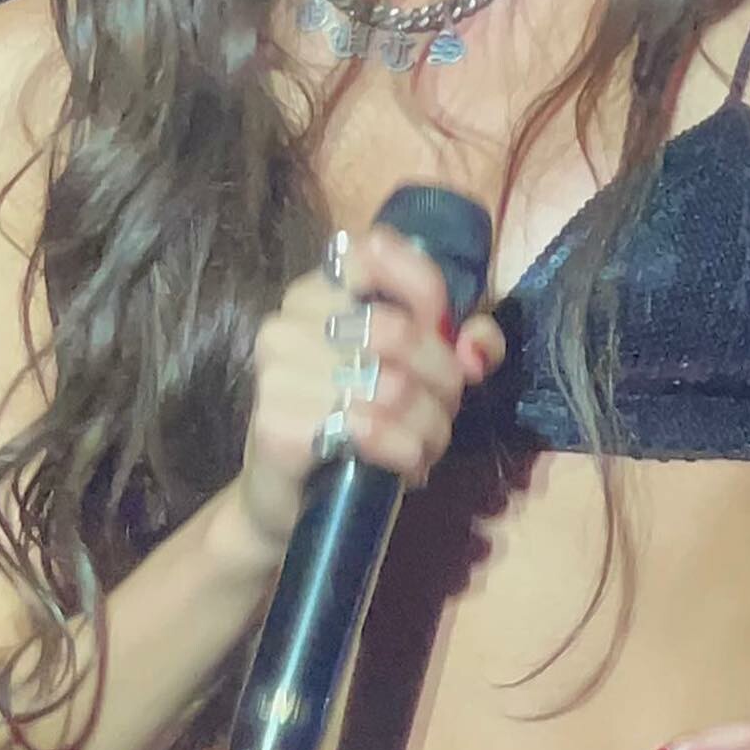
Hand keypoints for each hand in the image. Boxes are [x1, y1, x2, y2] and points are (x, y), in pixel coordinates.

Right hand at [235, 224, 506, 560]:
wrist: (295, 499)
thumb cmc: (363, 421)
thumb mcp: (419, 374)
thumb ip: (460, 344)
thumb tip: (475, 350)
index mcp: (319, 291)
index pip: (375, 250)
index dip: (426, 289)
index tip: (442, 332)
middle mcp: (288, 321)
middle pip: (397, 331)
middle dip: (442, 380)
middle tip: (443, 412)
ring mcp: (275, 371)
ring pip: (391, 388)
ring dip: (429, 427)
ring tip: (425, 445)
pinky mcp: (274, 423)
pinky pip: (367, 428)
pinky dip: (403, 452)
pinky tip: (403, 468)